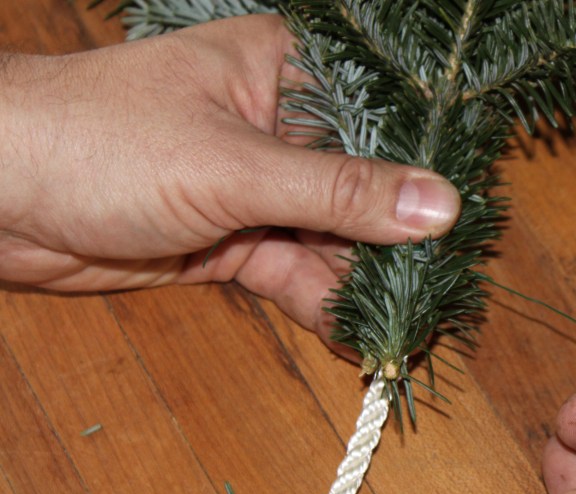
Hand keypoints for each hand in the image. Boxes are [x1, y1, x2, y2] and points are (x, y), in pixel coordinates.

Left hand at [0, 15, 459, 337]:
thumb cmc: (99, 141)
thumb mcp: (233, 165)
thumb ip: (340, 191)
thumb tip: (440, 205)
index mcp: (286, 75)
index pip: (383, 121)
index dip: (431, 171)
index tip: (476, 223)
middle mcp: (282, 129)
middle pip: (367, 190)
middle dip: (401, 245)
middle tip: (445, 295)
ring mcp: (260, 190)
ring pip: (336, 240)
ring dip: (367, 285)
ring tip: (412, 328)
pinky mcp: (236, 241)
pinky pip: (298, 275)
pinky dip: (326, 305)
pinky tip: (360, 335)